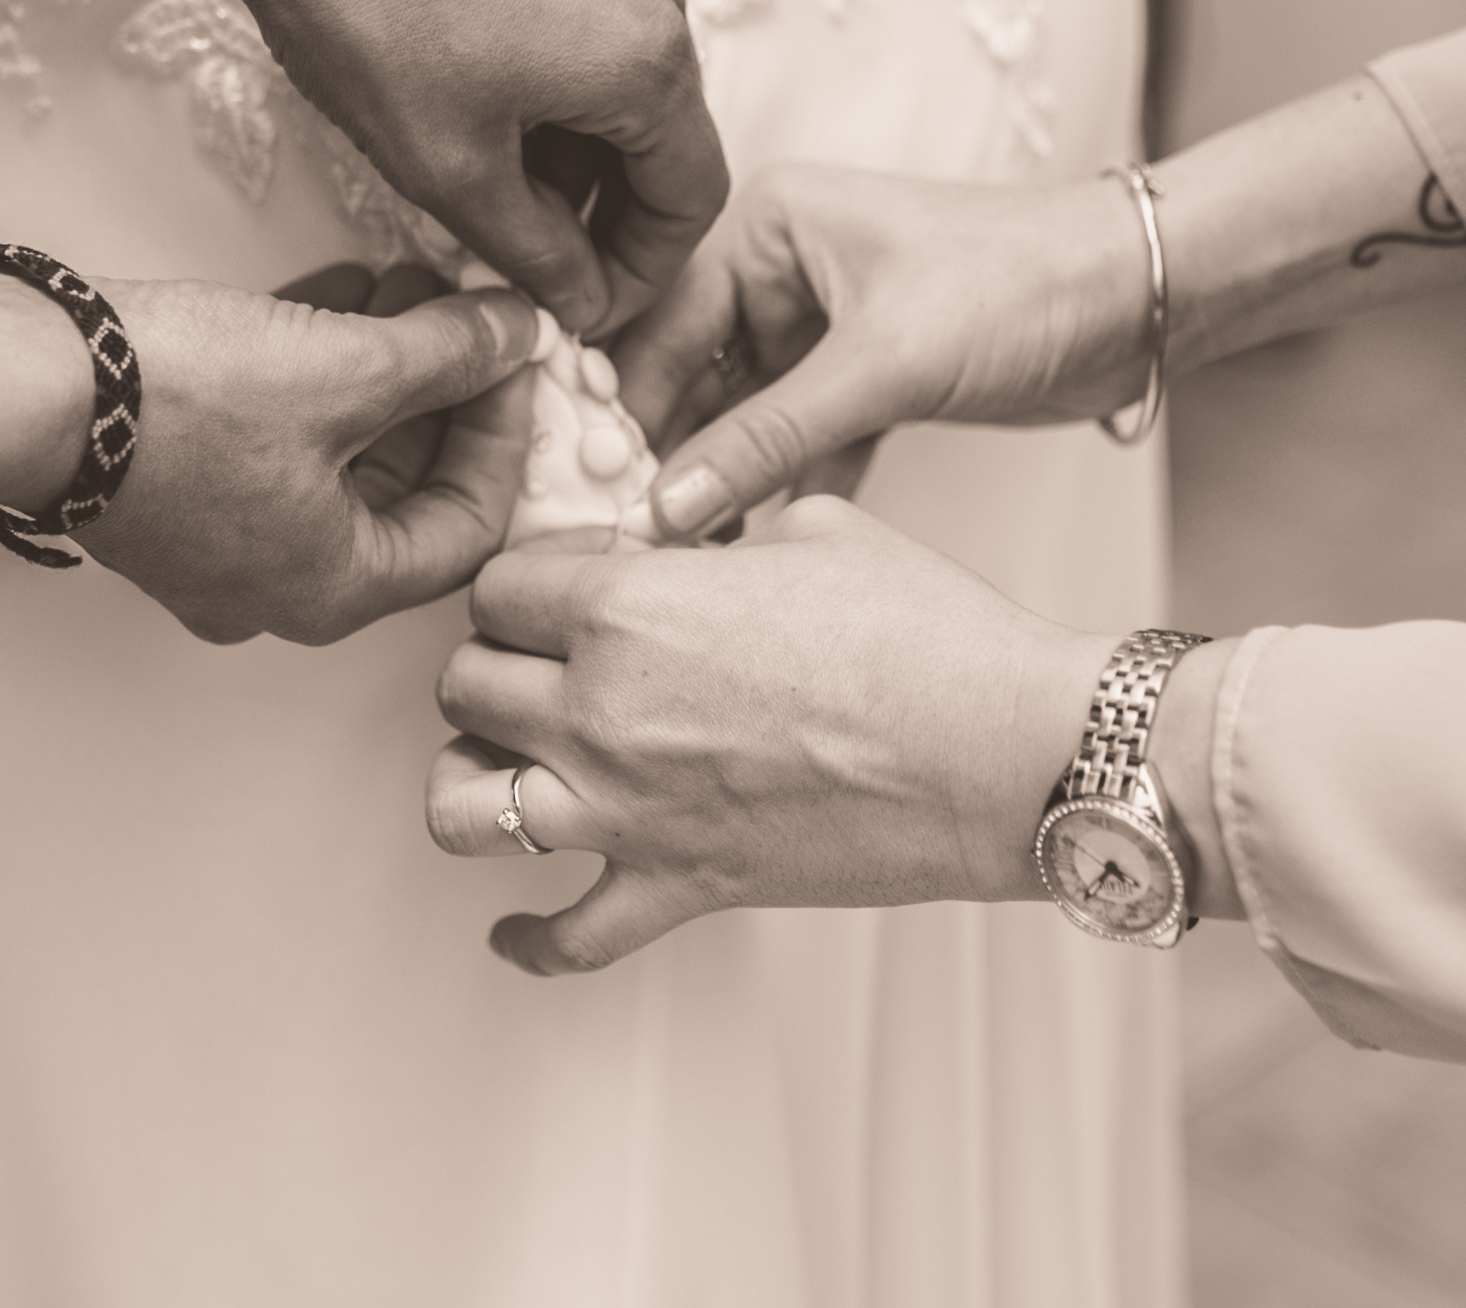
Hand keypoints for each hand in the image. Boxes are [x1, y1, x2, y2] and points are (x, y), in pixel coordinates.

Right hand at [67, 274, 539, 644]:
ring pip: (333, 452)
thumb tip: (519, 334)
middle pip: (399, 488)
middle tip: (466, 309)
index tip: (517, 356)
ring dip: (378, 366)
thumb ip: (449, 354)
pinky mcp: (169, 482)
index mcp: (331, 589)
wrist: (19, 383)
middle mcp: (273, 584)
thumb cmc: (178, 401)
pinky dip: (311, 370)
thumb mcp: (345, 368)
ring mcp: (214, 539)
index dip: (505, 433)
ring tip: (404, 280)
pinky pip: (270, 433)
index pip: (466, 529)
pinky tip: (335, 292)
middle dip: (438, 388)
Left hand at [117, 0, 725, 338]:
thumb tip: (582, 300)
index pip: (692, 193)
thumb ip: (537, 254)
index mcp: (651, 55)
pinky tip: (470, 76)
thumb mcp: (451, 169)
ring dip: (571, 129)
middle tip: (525, 251)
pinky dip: (551, 55)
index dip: (645, 270)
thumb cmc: (362, 9)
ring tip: (482, 162)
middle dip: (599, 199)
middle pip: (661, 123)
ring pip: (620, 59)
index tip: (591, 305)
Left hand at [422, 495, 1103, 972]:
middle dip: (496, 664)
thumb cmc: (930, 636)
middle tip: (540, 661)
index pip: (499, 585)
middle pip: (463, 686)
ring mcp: (630, 810)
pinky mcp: (678, 887)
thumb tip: (690, 548)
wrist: (1003, 750)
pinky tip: (517, 923)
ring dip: (473, 779)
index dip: (528, 580)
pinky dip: (531, 937)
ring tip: (507, 762)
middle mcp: (603, 710)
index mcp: (627, 607)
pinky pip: (567, 938)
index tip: (561, 585)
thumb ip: (719, 533)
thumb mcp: (815, 528)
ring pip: (462, 808)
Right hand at [607, 166, 1151, 540]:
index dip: (617, 409)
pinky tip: (741, 554)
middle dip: (659, 456)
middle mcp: (782, 272)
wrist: (1141, 298)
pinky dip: (777, 492)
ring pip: (740, 420)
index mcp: (767, 226)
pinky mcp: (867, 384)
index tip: (579, 492)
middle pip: (687, 375)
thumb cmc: (1020, 283)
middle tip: (613, 544)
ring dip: (715, 484)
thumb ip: (769, 437)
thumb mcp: (883, 363)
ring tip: (668, 563)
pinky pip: (796, 445)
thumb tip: (665, 506)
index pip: (657, 321)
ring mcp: (824, 331)